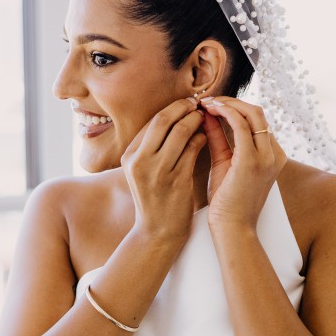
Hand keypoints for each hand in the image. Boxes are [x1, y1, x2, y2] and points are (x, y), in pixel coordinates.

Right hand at [121, 96, 207, 244]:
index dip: (172, 108)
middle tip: (198, 104)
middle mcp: (140, 161)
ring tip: (205, 117)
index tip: (186, 104)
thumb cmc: (154, 199)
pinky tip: (206, 137)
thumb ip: (150, 147)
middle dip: (183, 108)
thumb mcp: (141, 172)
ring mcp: (157, 171)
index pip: (151, 121)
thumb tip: (172, 117)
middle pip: (163, 120)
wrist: (157, 232)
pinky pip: (192, 149)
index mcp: (129, 156)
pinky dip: (201, 138)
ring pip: (180, 131)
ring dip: (196, 120)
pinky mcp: (176, 180)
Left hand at [199, 96, 286, 230]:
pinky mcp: (252, 160)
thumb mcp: (224, 163)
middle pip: (257, 113)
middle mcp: (275, 153)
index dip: (234, 108)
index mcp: (272, 155)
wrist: (231, 228)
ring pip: (252, 114)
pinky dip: (225, 113)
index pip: (256, 121)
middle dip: (231, 102)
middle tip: (207, 99)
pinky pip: (241, 126)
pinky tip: (209, 110)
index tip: (211, 104)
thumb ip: (219, 139)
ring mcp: (267, 156)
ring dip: (227, 104)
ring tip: (205, 102)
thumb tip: (207, 116)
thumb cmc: (226, 201)